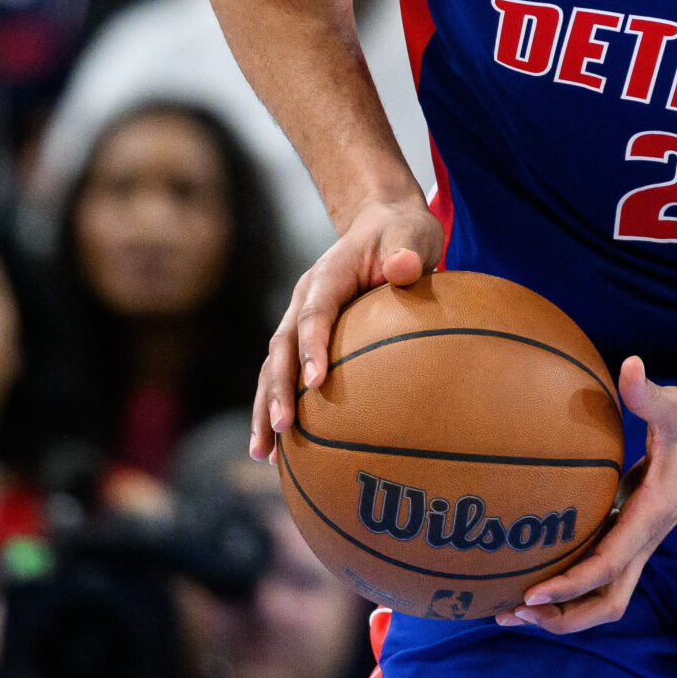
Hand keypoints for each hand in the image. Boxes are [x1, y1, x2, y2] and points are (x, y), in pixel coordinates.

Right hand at [252, 194, 441, 459]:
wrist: (384, 225)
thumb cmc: (404, 234)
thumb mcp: (414, 234)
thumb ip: (409, 252)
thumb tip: (404, 269)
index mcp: (326, 276)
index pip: (314, 315)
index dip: (311, 347)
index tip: (316, 383)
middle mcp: (302, 300)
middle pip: (281, 348)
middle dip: (278, 389)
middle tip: (283, 427)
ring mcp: (298, 319)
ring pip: (273, 367)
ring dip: (266, 407)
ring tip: (262, 452)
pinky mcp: (304, 338)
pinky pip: (286, 375)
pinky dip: (278, 407)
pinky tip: (280, 449)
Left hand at [499, 357, 676, 632]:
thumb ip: (647, 392)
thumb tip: (629, 364)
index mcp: (652, 515)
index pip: (608, 565)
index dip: (570, 583)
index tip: (533, 592)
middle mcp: (646, 538)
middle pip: (607, 602)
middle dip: (563, 616)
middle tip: (514, 611)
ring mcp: (641, 541)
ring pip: (606, 597)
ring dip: (565, 611)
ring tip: (515, 608)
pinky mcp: (635, 534)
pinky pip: (602, 576)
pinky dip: (572, 586)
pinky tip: (538, 575)